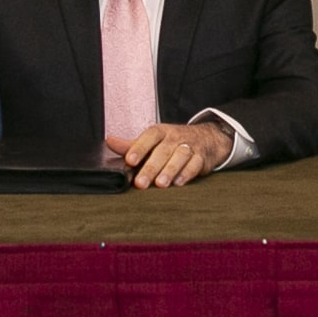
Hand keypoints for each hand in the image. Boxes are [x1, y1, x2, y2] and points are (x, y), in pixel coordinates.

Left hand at [111, 121, 231, 187]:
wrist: (208, 138)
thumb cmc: (174, 142)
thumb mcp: (153, 141)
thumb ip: (131, 145)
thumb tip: (109, 142)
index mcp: (161, 132)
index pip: (149, 137)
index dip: (139, 148)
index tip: (129, 161)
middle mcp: (175, 137)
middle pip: (163, 150)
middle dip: (151, 167)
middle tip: (140, 183)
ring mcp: (190, 146)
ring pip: (180, 156)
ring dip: (170, 170)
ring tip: (160, 184)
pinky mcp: (202, 158)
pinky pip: (195, 164)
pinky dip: (187, 173)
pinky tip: (179, 183)